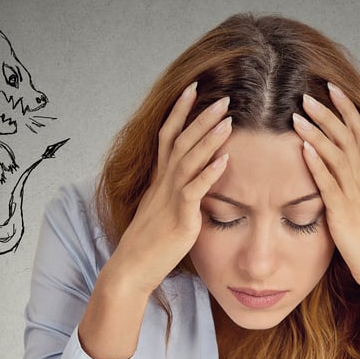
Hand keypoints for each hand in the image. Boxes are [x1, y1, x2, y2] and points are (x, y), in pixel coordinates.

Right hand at [109, 84, 231, 296]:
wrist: (130, 269)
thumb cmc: (149, 245)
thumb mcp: (163, 212)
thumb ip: (178, 195)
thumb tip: (194, 185)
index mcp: (160, 181)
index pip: (168, 136)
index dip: (179, 111)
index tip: (192, 89)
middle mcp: (163, 185)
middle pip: (181, 141)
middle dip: (201, 117)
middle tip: (222, 98)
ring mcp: (170, 200)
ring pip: (188, 160)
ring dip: (209, 138)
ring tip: (228, 120)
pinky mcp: (179, 218)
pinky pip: (194, 191)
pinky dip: (209, 174)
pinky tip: (225, 160)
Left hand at [293, 85, 359, 356]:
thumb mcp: (353, 212)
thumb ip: (342, 192)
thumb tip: (326, 176)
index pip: (357, 134)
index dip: (346, 109)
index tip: (332, 87)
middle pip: (347, 136)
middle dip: (329, 112)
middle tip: (309, 91)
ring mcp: (353, 197)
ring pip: (337, 155)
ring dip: (318, 131)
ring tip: (299, 112)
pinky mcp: (344, 214)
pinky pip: (330, 184)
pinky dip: (317, 164)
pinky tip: (304, 149)